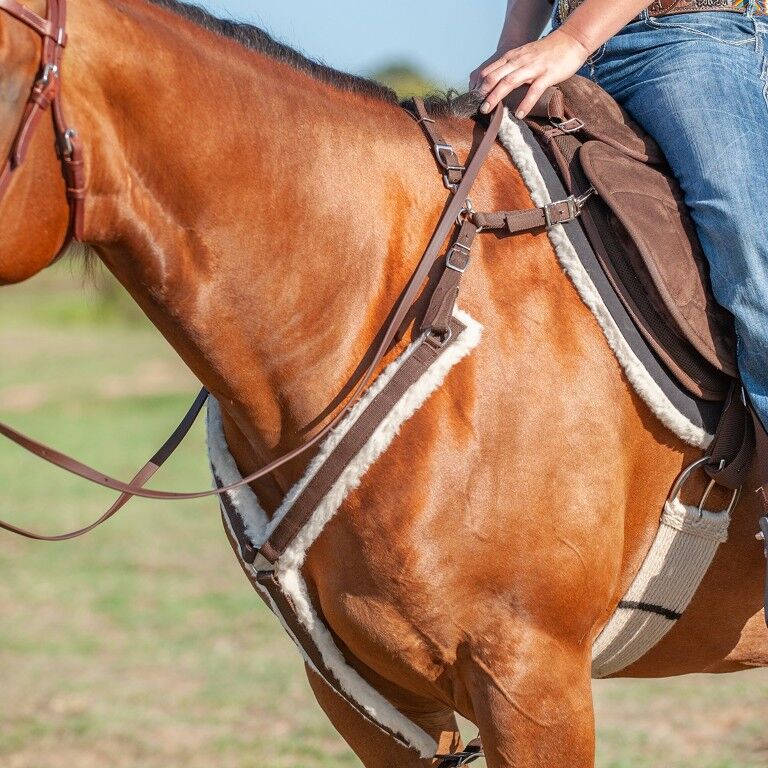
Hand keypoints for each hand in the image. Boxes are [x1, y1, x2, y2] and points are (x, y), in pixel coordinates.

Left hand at [470, 28, 590, 118]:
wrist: (571, 40)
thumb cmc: (547, 52)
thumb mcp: (524, 55)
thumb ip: (512, 67)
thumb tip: (498, 82)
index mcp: (513, 57)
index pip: (490, 70)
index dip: (480, 85)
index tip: (474, 99)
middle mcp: (520, 61)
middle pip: (496, 76)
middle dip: (484, 93)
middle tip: (478, 108)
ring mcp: (533, 67)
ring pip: (510, 81)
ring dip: (496, 97)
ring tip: (488, 111)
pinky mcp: (547, 75)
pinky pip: (534, 90)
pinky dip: (525, 103)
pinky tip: (519, 114)